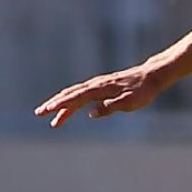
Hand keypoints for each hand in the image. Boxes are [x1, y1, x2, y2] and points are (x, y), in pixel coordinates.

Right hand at [36, 64, 168, 127]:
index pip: (75, 98)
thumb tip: (91, 113)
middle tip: (39, 113)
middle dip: (54, 104)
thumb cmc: (142, 91)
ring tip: (50, 115)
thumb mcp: (129, 102)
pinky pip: (82, 93)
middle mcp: (96, 85)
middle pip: (70, 94)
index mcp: (100, 90)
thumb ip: (110, 107)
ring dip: (61, 103)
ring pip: (75, 94)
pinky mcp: (102, 86)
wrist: (151, 76)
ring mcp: (98, 85)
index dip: (60, 105)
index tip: (47, 111)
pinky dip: (72, 100)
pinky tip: (69, 107)